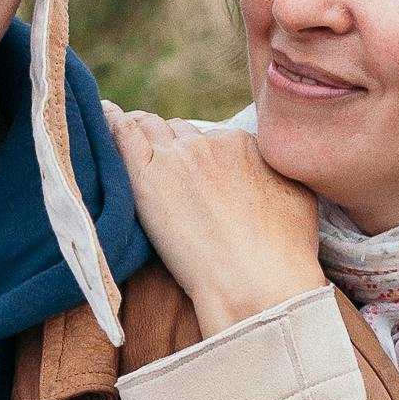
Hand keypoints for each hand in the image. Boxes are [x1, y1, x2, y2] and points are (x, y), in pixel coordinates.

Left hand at [107, 109, 323, 338]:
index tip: (194, 178)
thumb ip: (276, 174)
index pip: (212, 139)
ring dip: (140, 134)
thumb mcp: (297, 199)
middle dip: (171, 147)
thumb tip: (266, 173)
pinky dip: (110, 122)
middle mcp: (211, 143)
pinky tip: (101, 117)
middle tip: (162, 173)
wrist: (258, 282)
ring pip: (150, 128)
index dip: (201, 158)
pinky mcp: (148, 176)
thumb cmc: (285, 254)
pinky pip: (122, 133)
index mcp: (245, 145)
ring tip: (125, 143)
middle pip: (180, 132)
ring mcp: (178, 157)